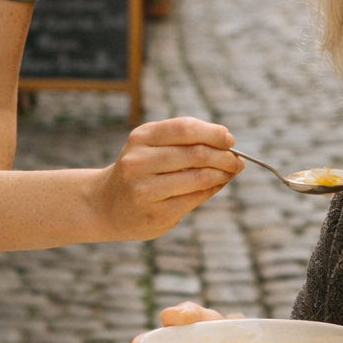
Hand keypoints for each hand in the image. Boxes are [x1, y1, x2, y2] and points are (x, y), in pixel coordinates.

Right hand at [94, 119, 241, 241]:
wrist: (105, 205)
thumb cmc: (139, 171)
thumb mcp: (150, 147)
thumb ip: (183, 141)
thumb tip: (228, 145)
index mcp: (141, 138)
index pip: (185, 128)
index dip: (214, 133)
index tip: (229, 140)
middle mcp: (139, 162)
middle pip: (196, 153)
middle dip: (224, 156)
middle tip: (237, 161)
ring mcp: (146, 190)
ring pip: (199, 177)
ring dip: (222, 174)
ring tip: (230, 172)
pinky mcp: (156, 214)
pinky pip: (195, 199)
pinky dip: (213, 189)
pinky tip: (217, 185)